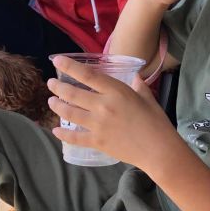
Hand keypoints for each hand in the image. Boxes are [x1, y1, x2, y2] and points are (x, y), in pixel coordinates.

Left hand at [46, 55, 180, 169]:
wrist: (158, 150)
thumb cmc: (156, 122)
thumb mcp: (148, 98)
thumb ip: (138, 86)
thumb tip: (135, 77)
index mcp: (116, 92)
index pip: (87, 75)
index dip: (69, 66)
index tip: (57, 60)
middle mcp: (103, 106)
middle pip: (73, 94)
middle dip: (58, 87)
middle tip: (51, 84)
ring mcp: (98, 125)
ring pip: (69, 113)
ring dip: (57, 106)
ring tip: (52, 102)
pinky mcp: (97, 142)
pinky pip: (74, 137)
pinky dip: (63, 134)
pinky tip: (56, 130)